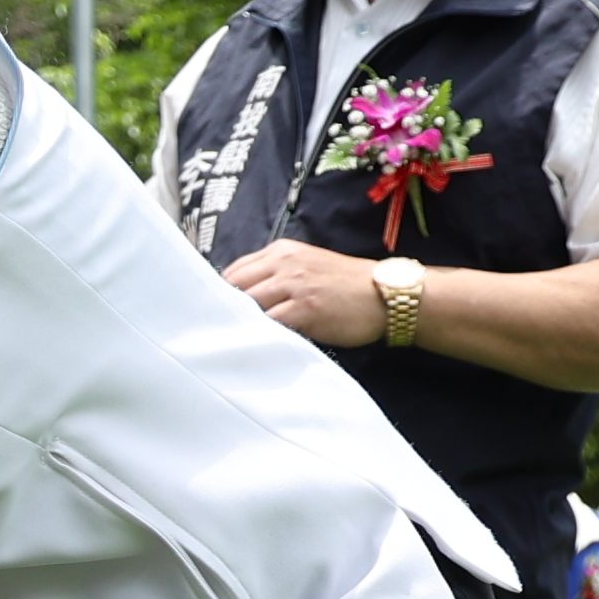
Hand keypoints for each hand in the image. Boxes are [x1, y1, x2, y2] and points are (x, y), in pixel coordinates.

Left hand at [220, 240, 386, 348]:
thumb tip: (240, 299)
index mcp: (280, 251)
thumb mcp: (306, 268)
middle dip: (222, 310)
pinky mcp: (304, 308)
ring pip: (248, 305)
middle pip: (233, 288)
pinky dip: (257, 335)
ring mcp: (293, 285)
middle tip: (213, 332)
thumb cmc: (345, 286)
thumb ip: (275, 276)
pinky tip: (252, 346)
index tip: (213, 314)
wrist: (385, 295)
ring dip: (237, 324)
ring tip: (228, 343)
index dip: (219, 295)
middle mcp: (283, 264)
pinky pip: (269, 323)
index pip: (232, 271)